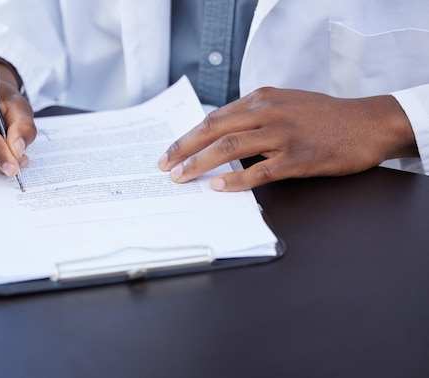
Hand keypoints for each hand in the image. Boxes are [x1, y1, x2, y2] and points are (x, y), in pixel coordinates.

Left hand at [158, 87, 417, 190]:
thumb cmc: (325, 116)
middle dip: (184, 148)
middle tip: (164, 166)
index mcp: (261, 99)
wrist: (368, 123)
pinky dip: (236, 179)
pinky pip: (260, 170)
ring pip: (230, 146)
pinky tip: (218, 187)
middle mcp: (267, 112)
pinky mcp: (298, 157)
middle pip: (214, 128)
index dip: (188, 136)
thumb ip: (254, 115)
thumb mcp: (285, 104)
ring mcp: (282, 134)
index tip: (170, 151)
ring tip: (181, 177)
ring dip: (200, 163)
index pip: (214, 117)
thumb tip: (222, 137)